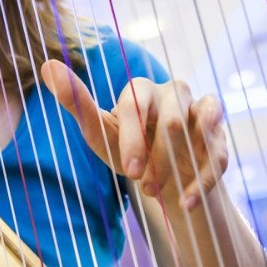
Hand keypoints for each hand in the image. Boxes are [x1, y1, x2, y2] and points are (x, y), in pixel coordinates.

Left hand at [40, 60, 228, 211]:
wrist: (163, 179)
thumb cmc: (127, 150)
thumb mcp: (100, 134)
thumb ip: (76, 102)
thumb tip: (48, 64)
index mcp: (140, 89)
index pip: (136, 103)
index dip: (133, 138)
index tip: (129, 171)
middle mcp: (173, 92)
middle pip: (171, 119)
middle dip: (157, 158)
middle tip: (143, 186)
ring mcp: (200, 111)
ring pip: (200, 128)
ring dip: (181, 167)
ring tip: (162, 194)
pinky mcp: (219, 136)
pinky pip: (219, 152)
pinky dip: (204, 181)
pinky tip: (188, 202)